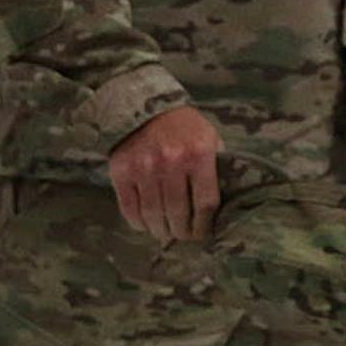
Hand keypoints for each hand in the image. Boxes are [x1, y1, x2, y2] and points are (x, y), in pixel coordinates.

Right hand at [108, 105, 221, 242]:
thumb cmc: (183, 127)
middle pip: (178, 213)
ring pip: (154, 215)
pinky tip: (146, 224)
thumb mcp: (208, 138)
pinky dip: (139, 223)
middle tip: (183, 237)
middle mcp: (171, 162)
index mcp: (199, 154)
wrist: (143, 108)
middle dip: (182, 232)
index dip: (204, 225)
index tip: (202, 233)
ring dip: (160, 231)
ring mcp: (144, 169)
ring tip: (165, 233)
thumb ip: (215, 166)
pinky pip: (130, 209)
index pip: (205, 203)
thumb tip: (223, 201)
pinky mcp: (122, 173)